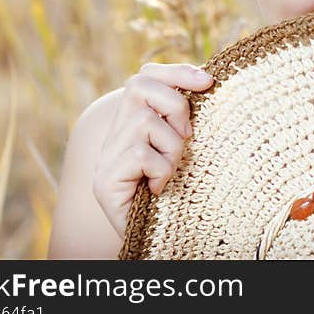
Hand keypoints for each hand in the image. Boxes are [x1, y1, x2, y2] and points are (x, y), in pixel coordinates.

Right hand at [92, 63, 213, 237]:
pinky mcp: (104, 181)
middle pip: (139, 86)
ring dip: (172, 146)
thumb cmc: (182, 192)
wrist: (161, 241)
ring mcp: (106, 158)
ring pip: (145, 122)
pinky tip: (158, 188)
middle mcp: (114, 135)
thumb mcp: (188, 147)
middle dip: (175, 104)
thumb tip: (210, 80)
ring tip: (172, 170)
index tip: (209, 80)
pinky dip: (161, 170)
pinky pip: (141, 154)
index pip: (145, 76)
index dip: (175, 72)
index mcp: (135, 122)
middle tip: (187, 135)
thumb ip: (188, 119)